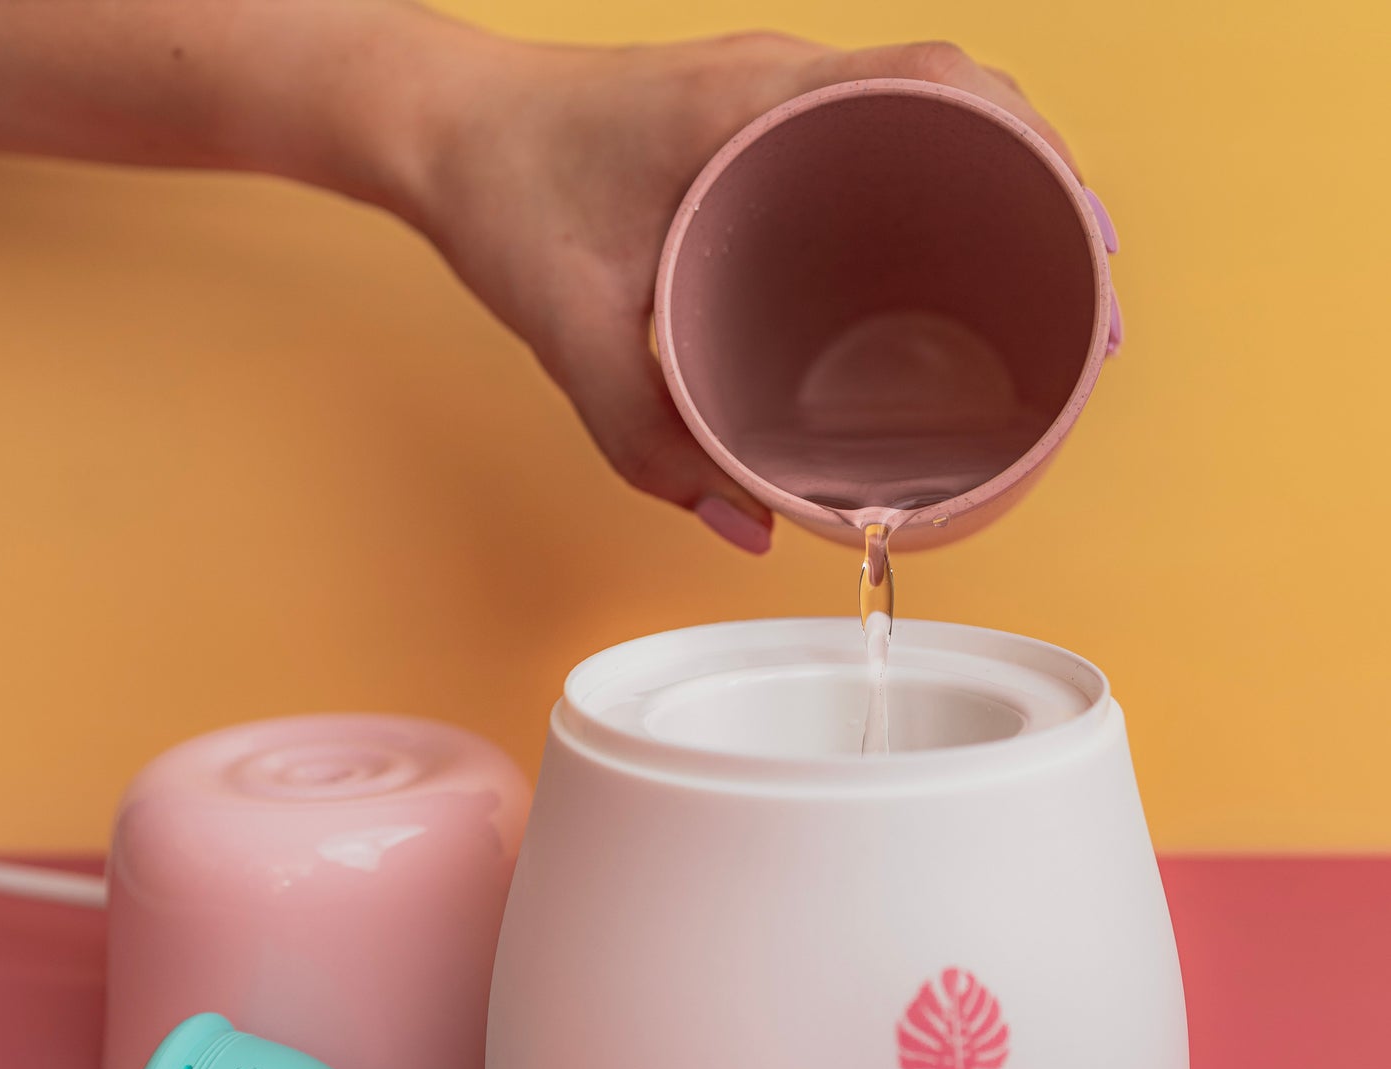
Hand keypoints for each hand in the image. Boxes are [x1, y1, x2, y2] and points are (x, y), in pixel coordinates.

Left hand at [404, 28, 1079, 553]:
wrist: (443, 129)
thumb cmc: (502, 203)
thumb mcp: (567, 334)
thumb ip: (648, 446)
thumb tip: (753, 529)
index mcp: (754, 103)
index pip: (940, 90)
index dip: (1036, 166)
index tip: (1087, 252)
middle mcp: (782, 78)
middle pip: (964, 104)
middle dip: (1043, 194)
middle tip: (1082, 299)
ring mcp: (773, 91)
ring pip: (928, 117)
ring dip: (996, 186)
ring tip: (1041, 284)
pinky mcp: (755, 119)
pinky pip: (874, 135)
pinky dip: (932, 187)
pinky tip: (941, 262)